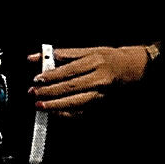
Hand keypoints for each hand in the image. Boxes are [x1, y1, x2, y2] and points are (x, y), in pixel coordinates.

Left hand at [29, 42, 149, 110]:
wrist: (130, 68)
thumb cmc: (106, 58)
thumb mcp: (86, 50)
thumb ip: (60, 54)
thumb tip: (35, 57)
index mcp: (95, 61)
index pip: (70, 70)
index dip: (52, 76)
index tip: (37, 78)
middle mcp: (99, 78)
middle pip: (71, 87)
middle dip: (50, 92)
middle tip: (34, 93)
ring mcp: (100, 93)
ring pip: (76, 102)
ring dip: (56, 105)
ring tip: (40, 106)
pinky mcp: (100, 103)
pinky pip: (82, 111)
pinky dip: (66, 113)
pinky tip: (54, 111)